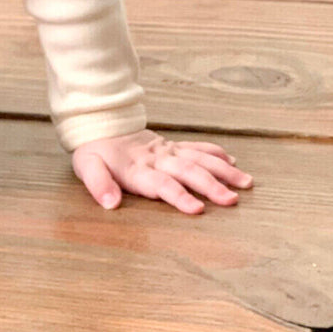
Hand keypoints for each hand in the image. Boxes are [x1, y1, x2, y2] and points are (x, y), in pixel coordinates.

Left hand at [72, 128, 252, 214]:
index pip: (162, 185)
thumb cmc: (94, 151)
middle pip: (188, 172)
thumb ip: (98, 184)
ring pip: (199, 159)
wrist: (100, 122)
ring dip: (223, 171)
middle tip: (233, 200)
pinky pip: (196, 147)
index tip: (198, 209)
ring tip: (246, 183)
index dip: (179, 196)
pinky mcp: (171, 145)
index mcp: (137, 169)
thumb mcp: (86, 167)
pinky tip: (232, 161)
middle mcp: (157, 158)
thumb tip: (110, 204)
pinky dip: (215, 153)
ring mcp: (167, 150)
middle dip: (211, 186)